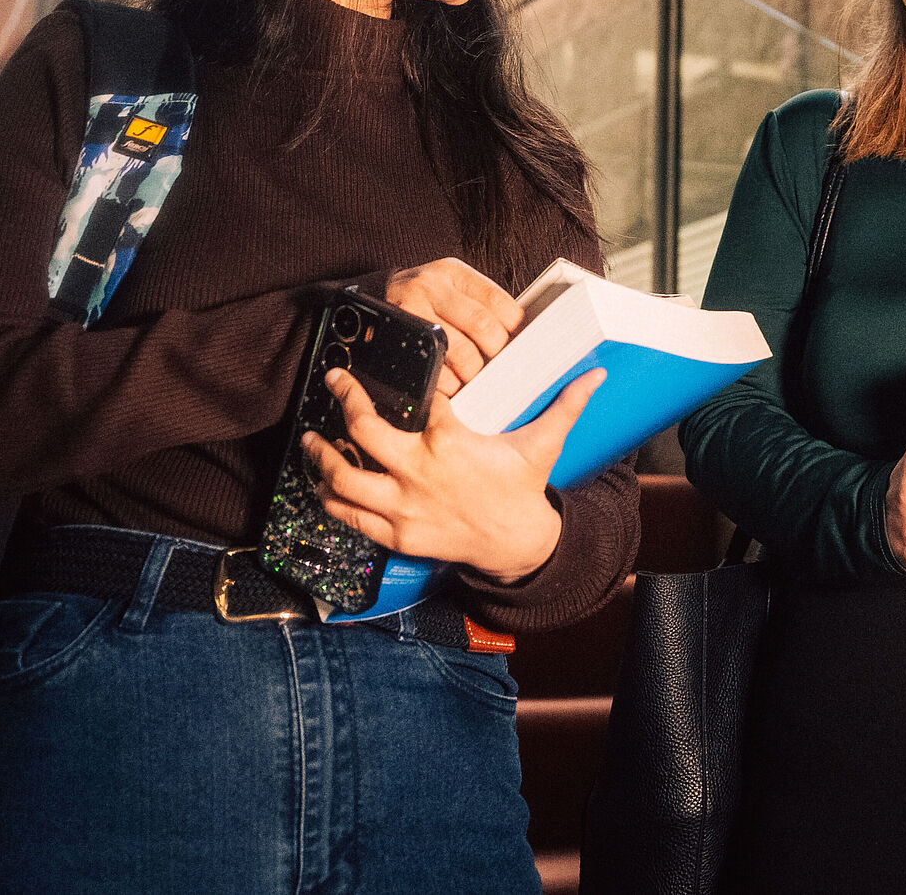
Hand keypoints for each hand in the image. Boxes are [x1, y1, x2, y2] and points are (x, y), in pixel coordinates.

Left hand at [302, 364, 605, 580]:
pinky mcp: (397, 534)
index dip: (397, 377)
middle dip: (344, 402)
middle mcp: (420, 473)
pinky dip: (332, 499)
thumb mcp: (543, 444)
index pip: (414, 399)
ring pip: (344, 479)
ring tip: (309, 439)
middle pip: (363, 432)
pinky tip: (322, 482)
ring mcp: (405, 507)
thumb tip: (596, 373)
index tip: (379, 359)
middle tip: (334, 382)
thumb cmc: (522, 489)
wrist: (516, 546)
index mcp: (451, 443)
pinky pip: (351, 517)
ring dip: (321, 457)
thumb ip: (565, 404)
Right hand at [383, 258, 523, 396]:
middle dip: (494, 352)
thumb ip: (483, 305)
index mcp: (454, 272)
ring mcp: (412, 308)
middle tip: (495, 363)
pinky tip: (452, 381)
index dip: (512, 327)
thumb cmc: (428, 298)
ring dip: (472, 371)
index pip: (497, 300)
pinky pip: (432, 366)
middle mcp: (432, 286)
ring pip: (459, 350)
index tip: (514, 342)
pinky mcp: (399, 334)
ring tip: (473, 374)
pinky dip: (448, 382)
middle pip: (481, 324)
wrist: (381, 298)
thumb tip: (518, 339)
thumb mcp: (454, 288)